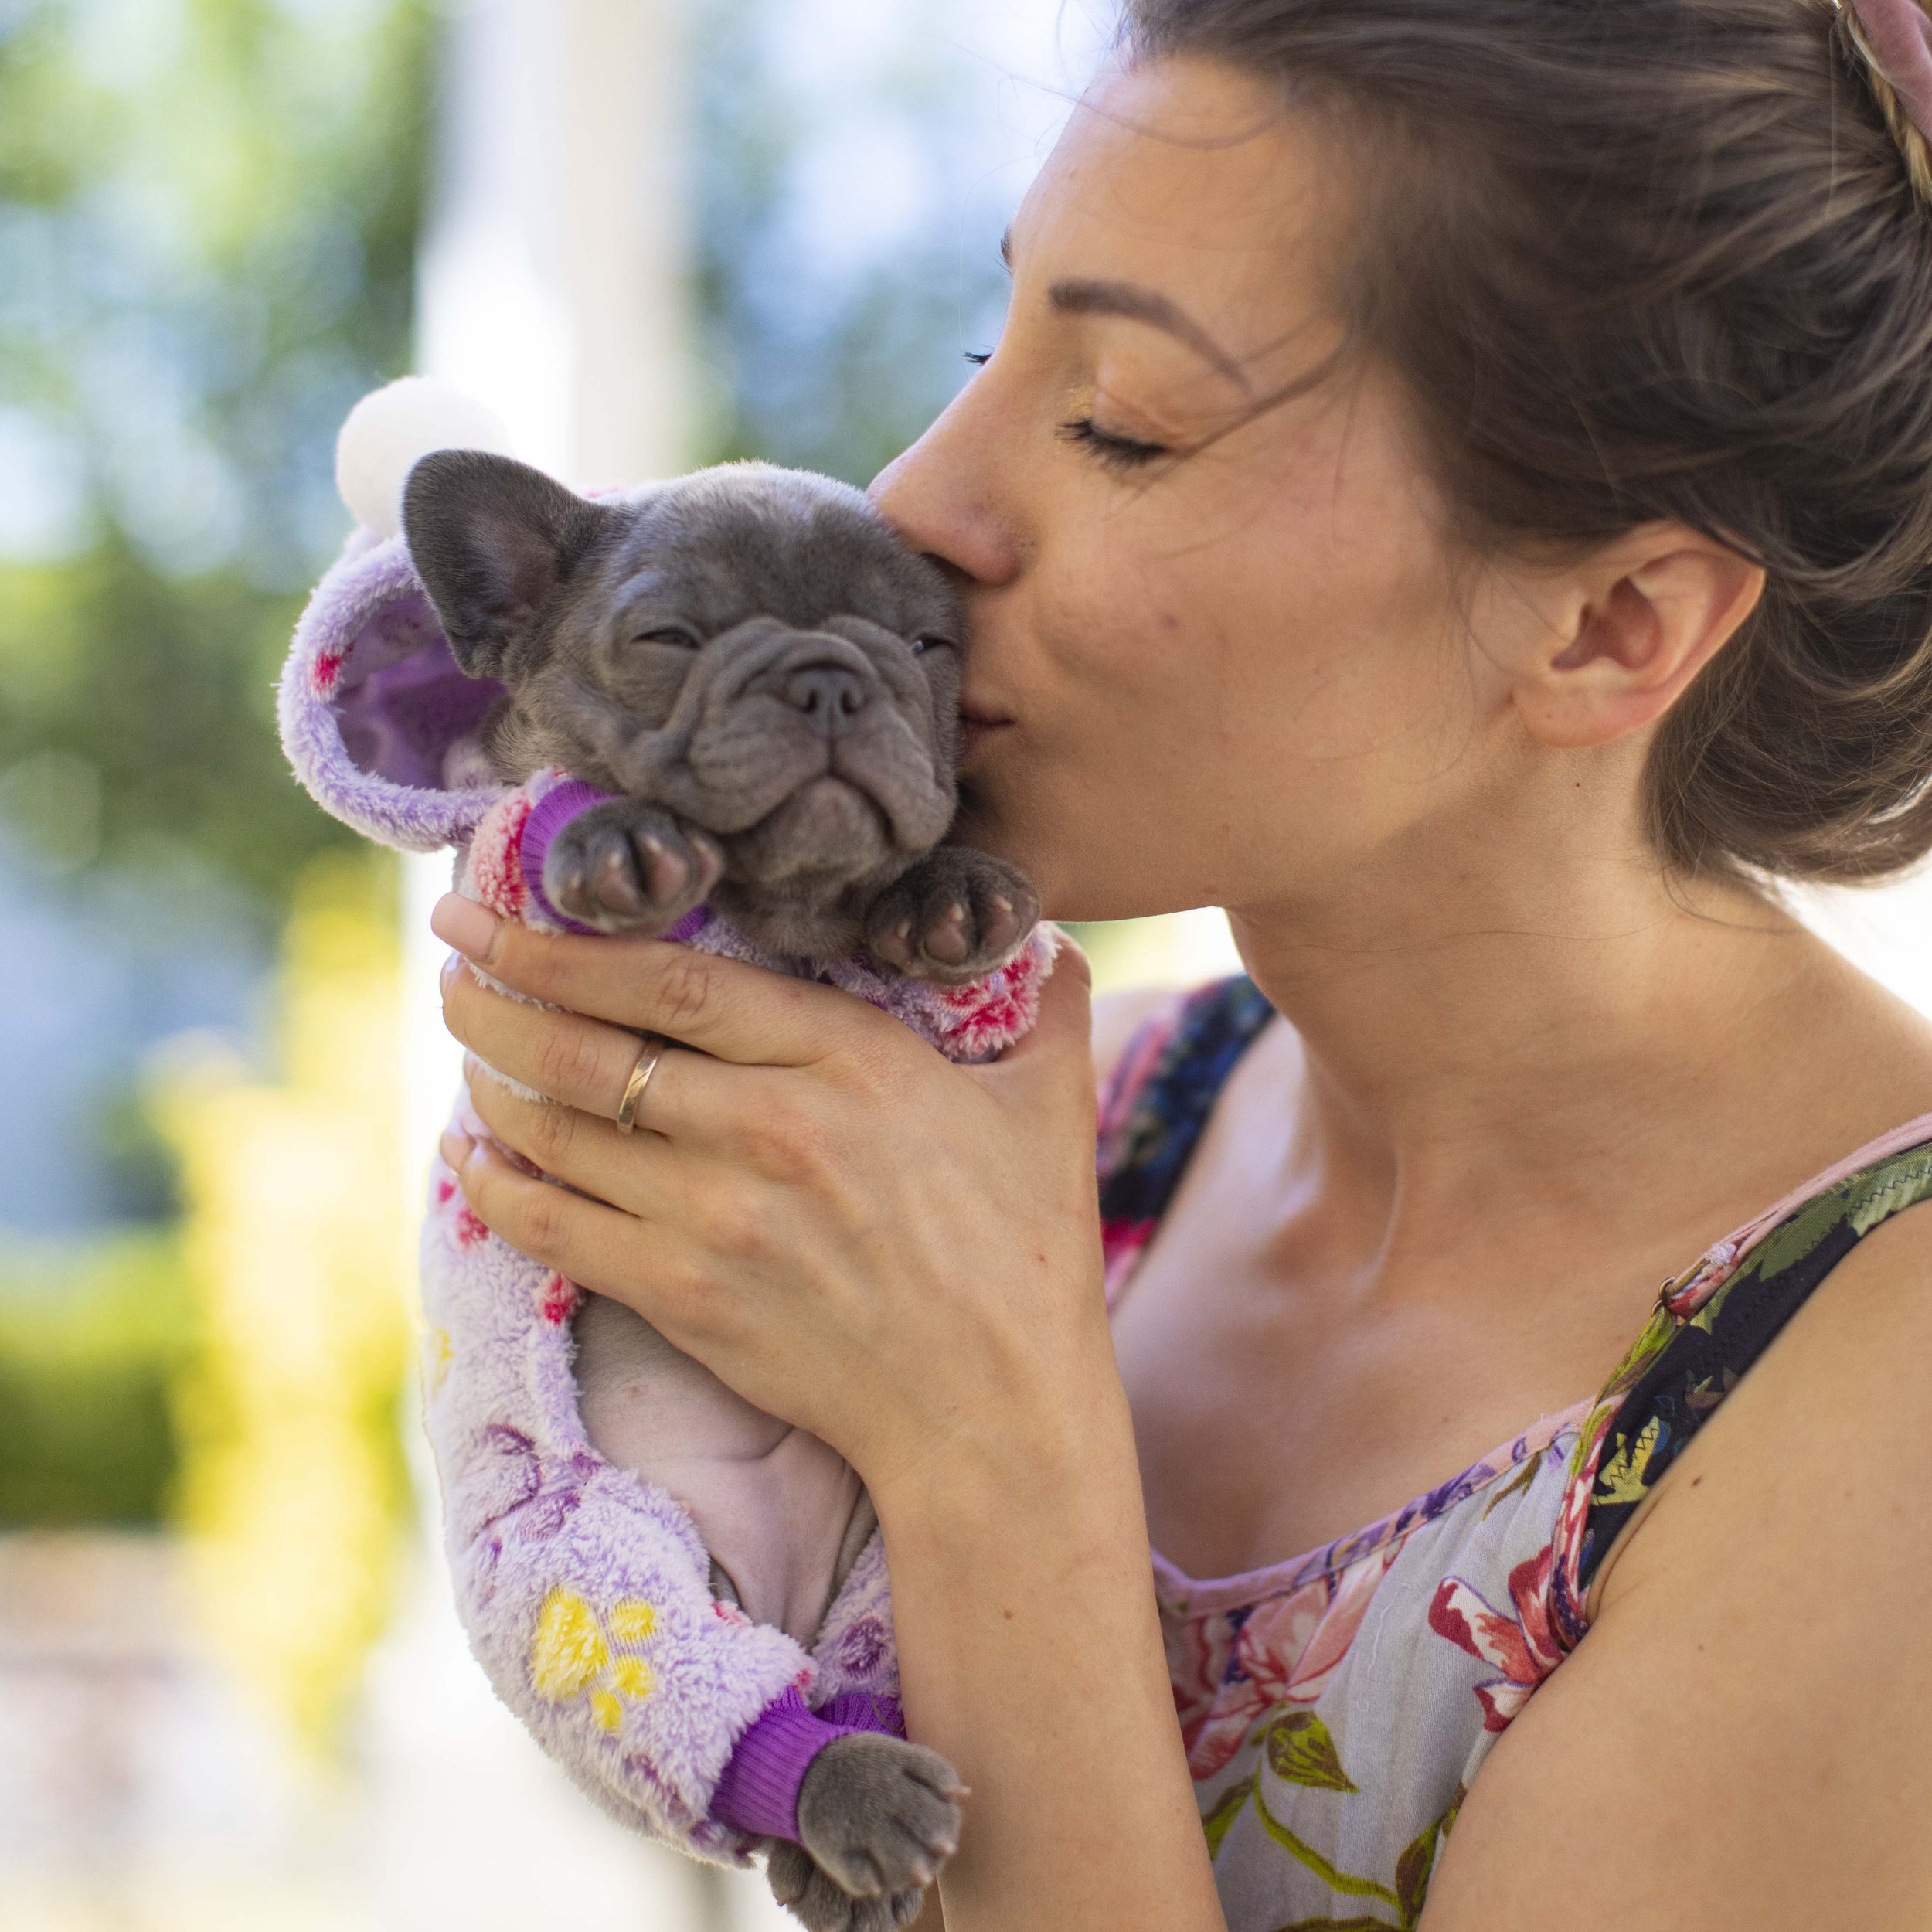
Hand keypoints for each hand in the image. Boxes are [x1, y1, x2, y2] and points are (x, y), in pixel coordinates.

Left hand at [430, 894, 1105, 1505]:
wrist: (993, 1412)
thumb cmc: (1027, 1252)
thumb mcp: (1050, 1106)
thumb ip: (1042, 1004)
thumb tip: (1046, 932)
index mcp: (844, 1058)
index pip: (667, 976)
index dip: (563, 938)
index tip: (498, 906)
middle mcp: (762, 1128)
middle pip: (586, 1045)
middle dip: (496, 992)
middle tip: (453, 950)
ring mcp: (713, 1218)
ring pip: (557, 1129)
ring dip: (490, 1077)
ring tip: (467, 1039)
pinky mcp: (683, 1297)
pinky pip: (554, 1227)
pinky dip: (496, 1184)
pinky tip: (470, 1156)